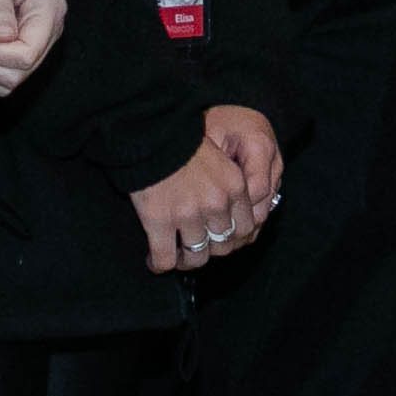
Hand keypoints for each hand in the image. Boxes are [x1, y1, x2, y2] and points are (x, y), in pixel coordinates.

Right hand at [131, 105, 283, 271]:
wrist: (149, 131)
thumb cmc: (180, 140)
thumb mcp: (219, 156)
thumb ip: (230, 184)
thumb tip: (229, 214)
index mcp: (234, 185)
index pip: (246, 228)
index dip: (233, 239)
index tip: (221, 239)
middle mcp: (216, 204)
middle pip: (223, 246)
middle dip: (211, 251)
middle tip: (197, 249)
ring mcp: (188, 214)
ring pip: (196, 257)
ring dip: (186, 261)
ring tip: (176, 257)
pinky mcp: (159, 221)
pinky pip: (165, 259)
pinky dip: (160, 264)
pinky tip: (154, 261)